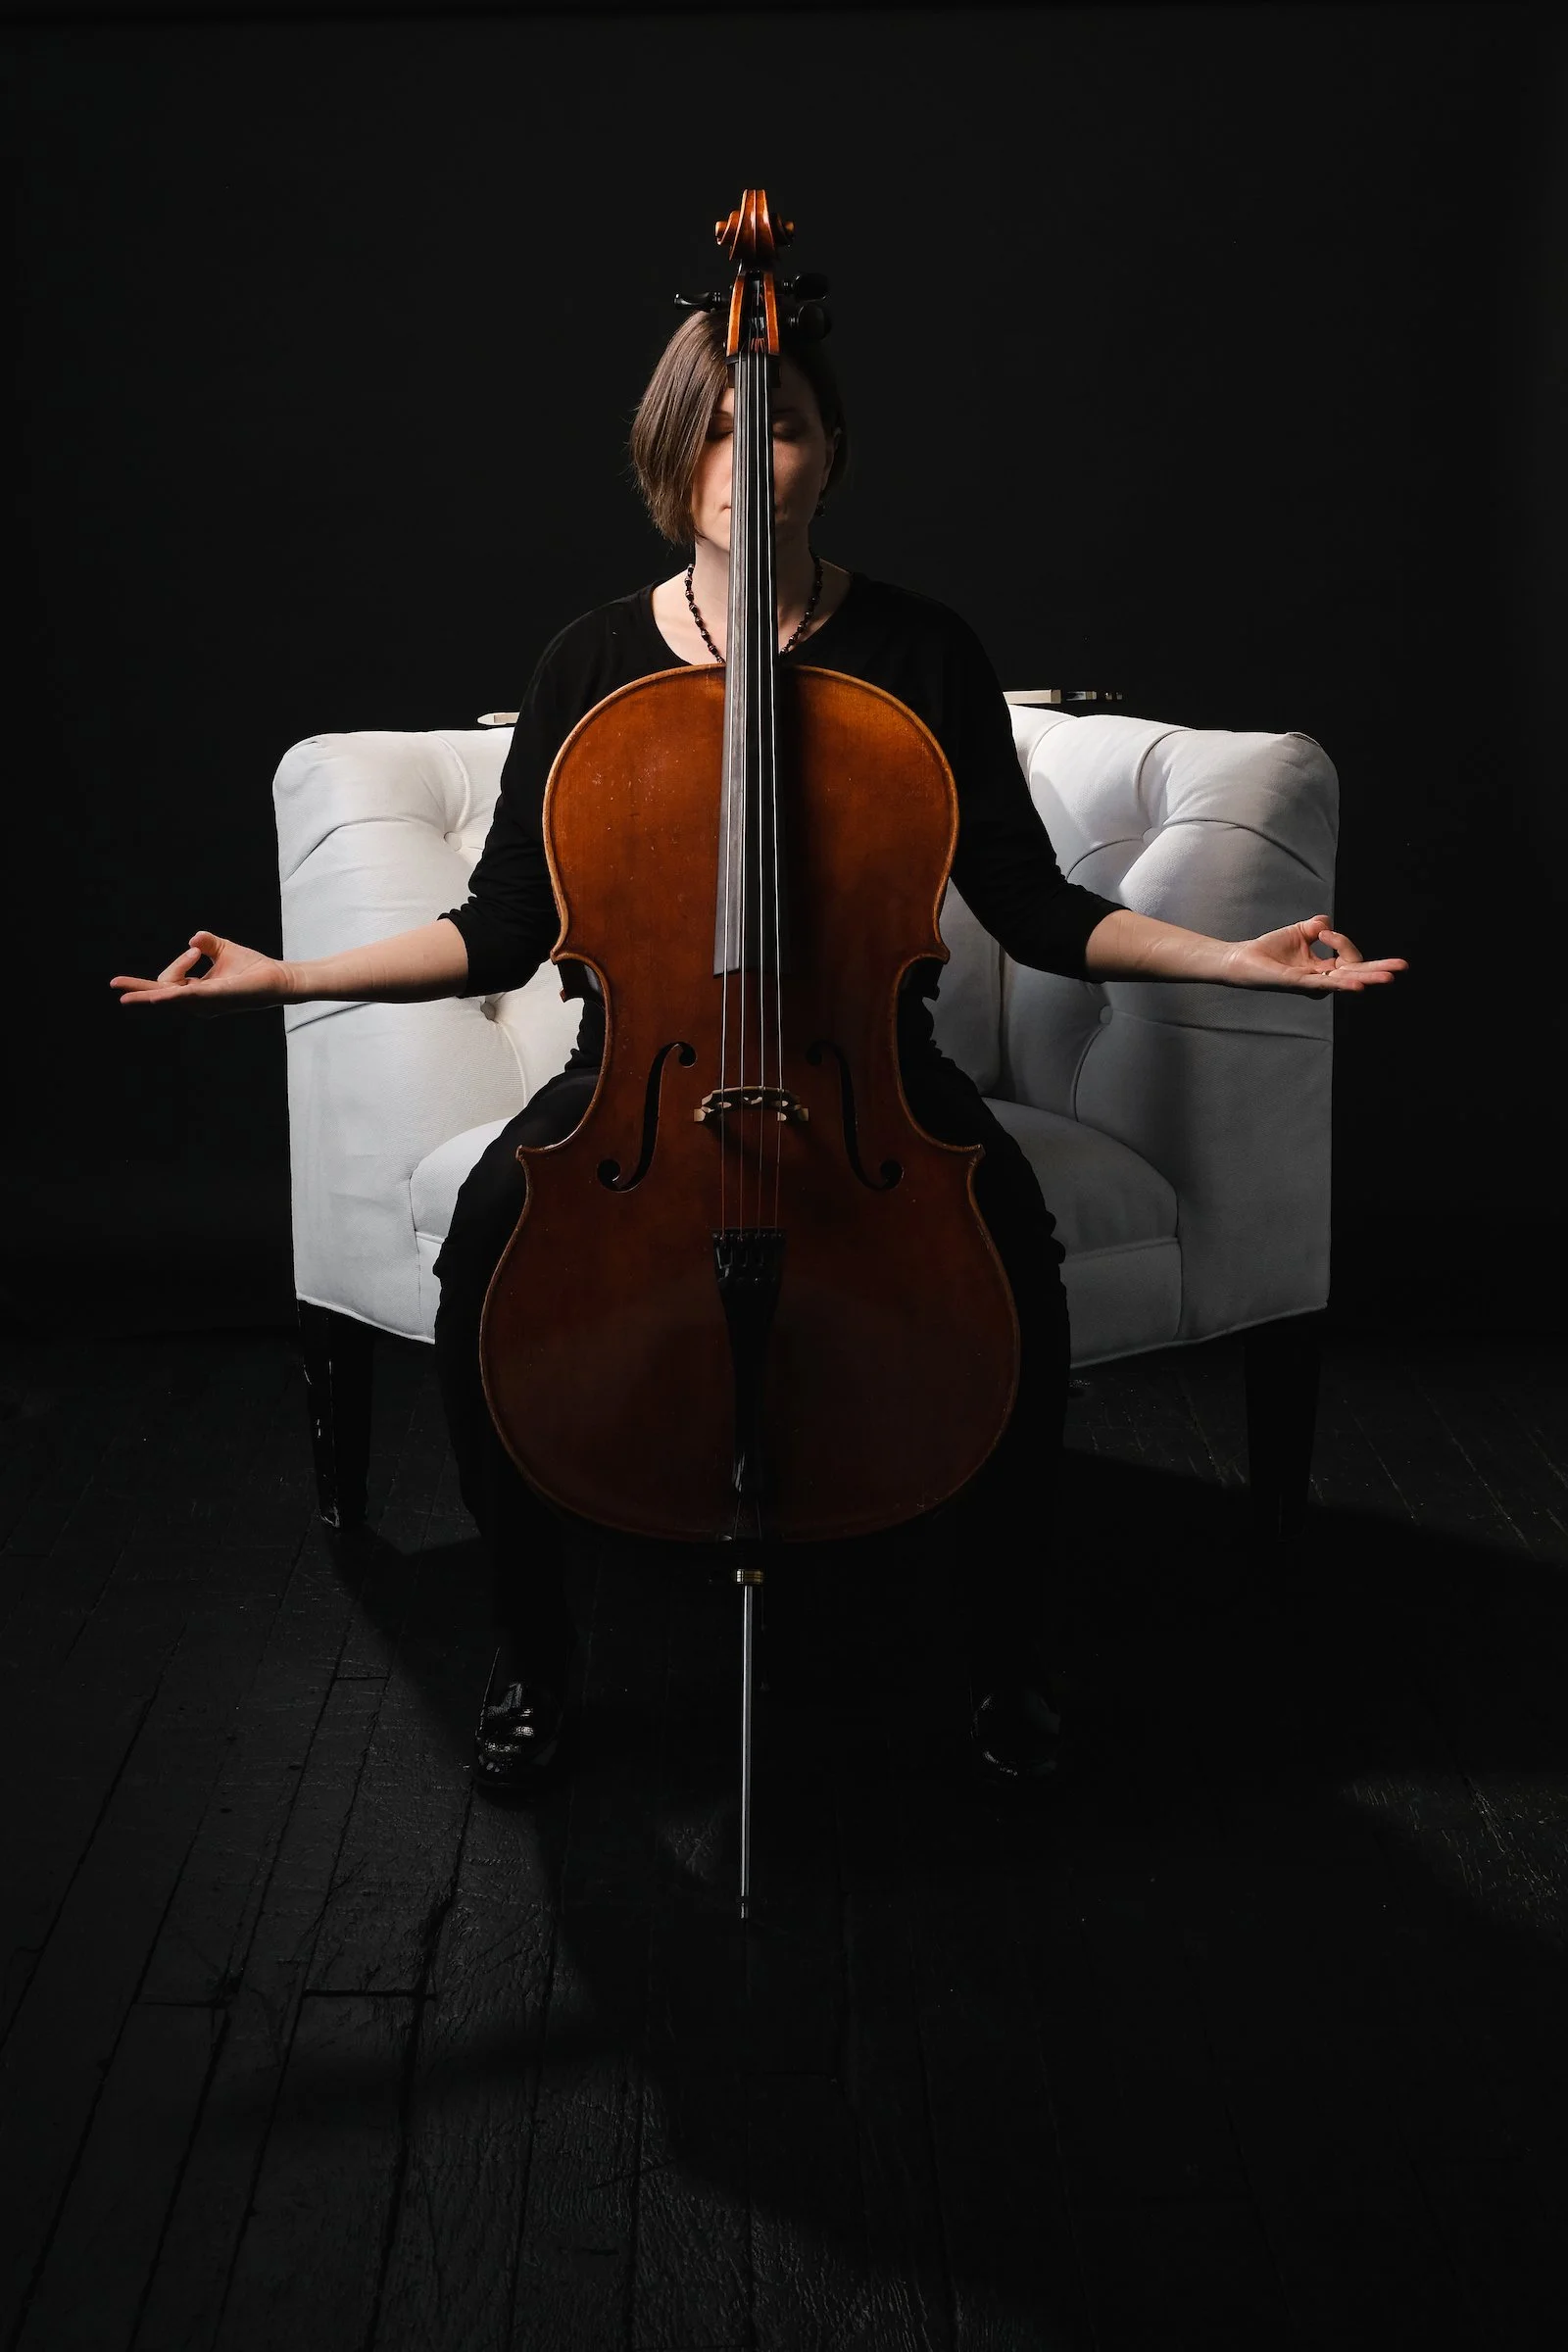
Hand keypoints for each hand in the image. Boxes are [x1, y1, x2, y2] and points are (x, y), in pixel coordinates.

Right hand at [111, 931, 287, 1011]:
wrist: (278, 977)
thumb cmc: (252, 967)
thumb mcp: (222, 950)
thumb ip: (206, 943)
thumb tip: (194, 938)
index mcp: (196, 992)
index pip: (168, 983)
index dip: (175, 965)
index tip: (194, 950)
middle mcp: (198, 1002)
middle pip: (161, 995)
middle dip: (137, 990)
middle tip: (114, 986)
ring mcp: (206, 1003)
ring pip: (170, 997)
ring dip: (149, 993)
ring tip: (127, 996)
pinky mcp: (218, 997)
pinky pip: (190, 997)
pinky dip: (173, 995)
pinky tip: (158, 996)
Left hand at [1224, 916, 1407, 993]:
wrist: (1242, 958)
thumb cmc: (1269, 950)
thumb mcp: (1301, 932)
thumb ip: (1318, 927)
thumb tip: (1327, 924)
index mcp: (1324, 970)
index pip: (1349, 959)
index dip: (1343, 943)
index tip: (1324, 932)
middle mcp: (1321, 980)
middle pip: (1356, 975)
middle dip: (1379, 970)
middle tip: (1402, 967)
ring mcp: (1310, 984)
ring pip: (1344, 982)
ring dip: (1366, 979)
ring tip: (1387, 978)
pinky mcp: (1297, 984)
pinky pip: (1322, 986)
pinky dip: (1340, 985)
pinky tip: (1357, 986)